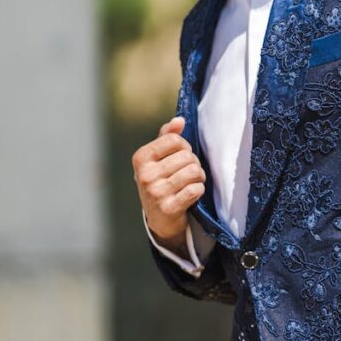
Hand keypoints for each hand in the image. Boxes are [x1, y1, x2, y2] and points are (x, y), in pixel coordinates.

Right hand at [132, 116, 206, 254]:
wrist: (159, 219)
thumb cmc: (160, 182)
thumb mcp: (158, 159)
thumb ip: (167, 137)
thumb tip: (179, 120)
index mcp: (141, 158)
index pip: (174, 139)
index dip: (185, 146)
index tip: (182, 156)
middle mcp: (145, 175)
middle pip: (187, 156)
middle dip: (194, 163)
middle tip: (188, 172)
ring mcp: (156, 193)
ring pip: (194, 172)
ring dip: (199, 177)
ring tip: (192, 182)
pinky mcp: (168, 208)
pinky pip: (195, 190)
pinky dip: (199, 190)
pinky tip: (192, 194)